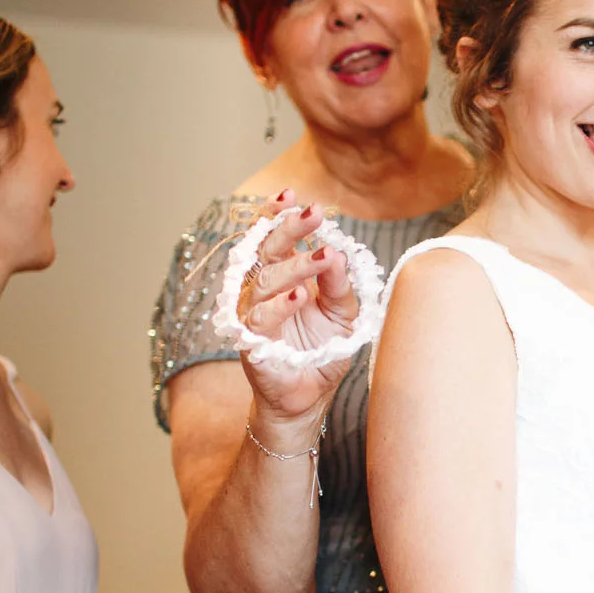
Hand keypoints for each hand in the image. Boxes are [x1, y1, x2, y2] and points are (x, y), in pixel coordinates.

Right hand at [236, 192, 359, 421]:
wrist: (310, 396)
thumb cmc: (321, 351)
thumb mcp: (343, 315)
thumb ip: (339, 286)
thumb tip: (338, 255)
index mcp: (282, 277)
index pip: (274, 237)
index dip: (278, 215)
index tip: (292, 196)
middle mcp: (262, 291)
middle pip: (267, 250)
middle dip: (290, 228)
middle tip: (314, 214)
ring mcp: (253, 315)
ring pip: (265, 281)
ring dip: (295, 266)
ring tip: (322, 257)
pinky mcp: (251, 342)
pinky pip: (259, 319)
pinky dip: (280, 306)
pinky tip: (301, 297)